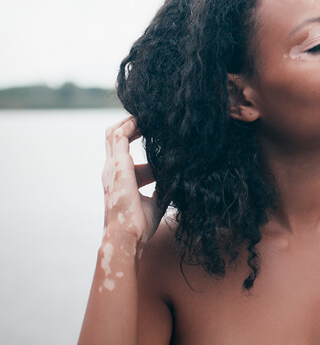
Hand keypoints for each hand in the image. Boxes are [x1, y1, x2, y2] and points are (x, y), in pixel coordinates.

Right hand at [102, 116, 162, 245]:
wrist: (128, 235)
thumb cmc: (140, 225)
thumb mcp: (155, 201)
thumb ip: (162, 188)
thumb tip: (176, 179)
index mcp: (118, 178)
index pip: (122, 151)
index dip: (136, 139)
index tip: (153, 132)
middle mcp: (111, 170)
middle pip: (113, 138)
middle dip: (129, 125)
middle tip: (148, 118)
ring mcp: (112, 167)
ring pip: (113, 133)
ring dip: (129, 122)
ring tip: (147, 115)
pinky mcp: (117, 165)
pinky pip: (119, 135)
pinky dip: (130, 125)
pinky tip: (144, 121)